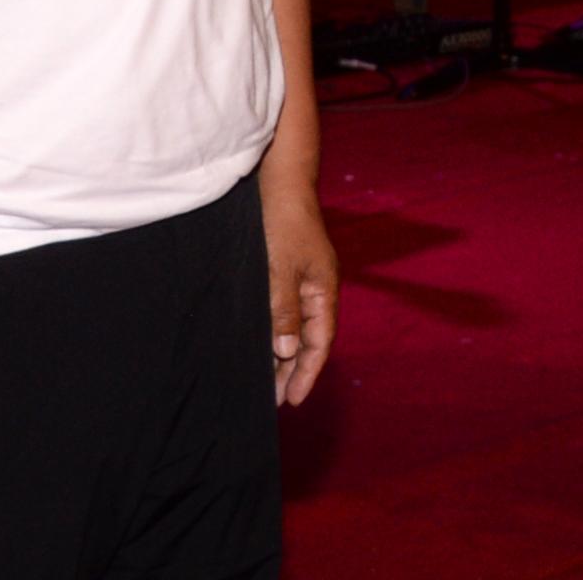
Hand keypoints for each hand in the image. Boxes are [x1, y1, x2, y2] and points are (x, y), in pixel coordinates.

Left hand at [261, 179, 339, 406]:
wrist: (281, 180)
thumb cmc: (284, 221)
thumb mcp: (280, 269)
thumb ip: (283, 310)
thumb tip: (285, 350)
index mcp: (323, 290)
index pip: (319, 343)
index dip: (306, 372)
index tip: (291, 401)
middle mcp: (316, 288)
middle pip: (308, 339)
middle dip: (292, 370)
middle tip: (272, 400)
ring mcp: (303, 279)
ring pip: (294, 327)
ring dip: (280, 354)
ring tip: (263, 380)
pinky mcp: (286, 269)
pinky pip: (283, 311)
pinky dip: (273, 331)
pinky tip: (259, 341)